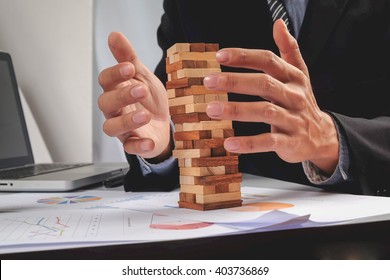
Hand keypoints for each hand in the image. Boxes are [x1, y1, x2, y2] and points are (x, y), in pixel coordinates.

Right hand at [98, 32, 171, 160]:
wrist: (166, 123)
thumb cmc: (149, 99)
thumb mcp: (143, 75)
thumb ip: (129, 58)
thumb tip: (114, 35)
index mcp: (117, 90)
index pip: (106, 81)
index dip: (115, 74)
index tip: (129, 67)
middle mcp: (116, 110)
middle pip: (106, 103)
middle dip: (122, 96)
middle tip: (141, 90)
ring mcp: (123, 128)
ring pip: (113, 127)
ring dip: (127, 121)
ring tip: (144, 115)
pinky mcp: (134, 144)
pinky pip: (131, 148)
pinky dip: (138, 146)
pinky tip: (148, 141)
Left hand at [204, 20, 338, 174]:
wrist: (322, 136)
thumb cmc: (302, 102)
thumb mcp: (300, 75)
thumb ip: (289, 50)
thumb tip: (278, 23)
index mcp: (294, 78)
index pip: (268, 61)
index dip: (244, 57)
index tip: (219, 56)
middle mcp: (295, 96)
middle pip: (265, 84)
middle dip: (235, 81)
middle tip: (208, 81)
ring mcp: (293, 119)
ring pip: (265, 112)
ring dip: (237, 110)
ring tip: (211, 109)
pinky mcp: (291, 142)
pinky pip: (269, 141)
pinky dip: (249, 143)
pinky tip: (229, 143)